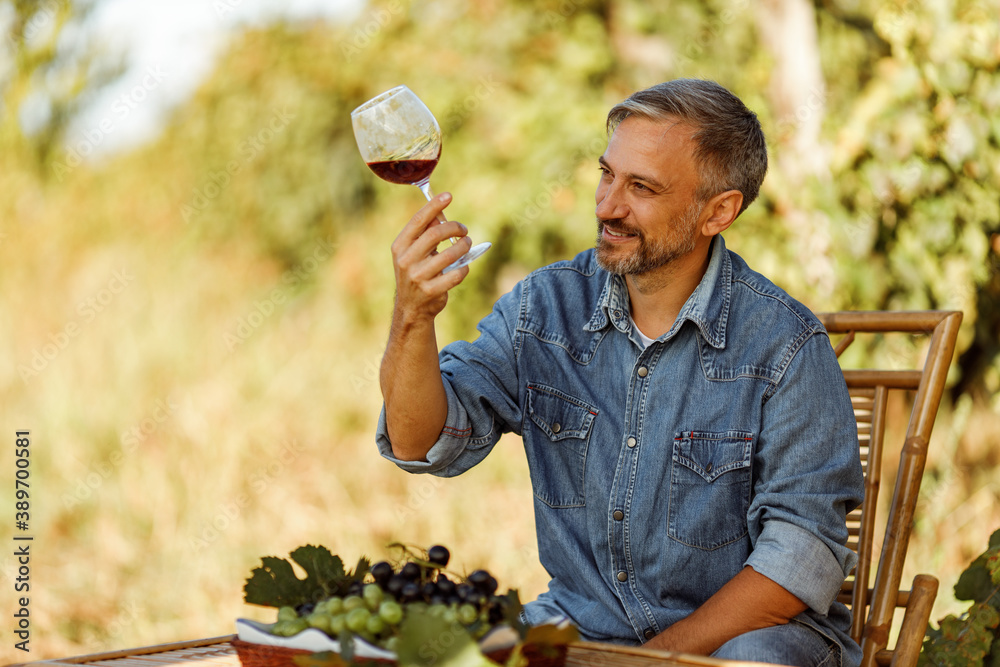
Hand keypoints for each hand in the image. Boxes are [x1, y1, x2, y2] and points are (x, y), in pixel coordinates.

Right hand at [390, 192, 472, 325]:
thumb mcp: (413, 252)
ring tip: (467, 244)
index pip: (418, 221)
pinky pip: (456, 274)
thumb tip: (440, 212)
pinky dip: (464, 267)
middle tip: (464, 230)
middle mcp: (406, 260)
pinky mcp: (431, 291)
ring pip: (450, 254)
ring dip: (464, 246)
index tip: (448, 196)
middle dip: (454, 228)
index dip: (434, 206)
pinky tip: (463, 266)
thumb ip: (424, 234)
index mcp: (400, 246)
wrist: (411, 308)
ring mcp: (418, 277)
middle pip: (435, 234)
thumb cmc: (416, 273)